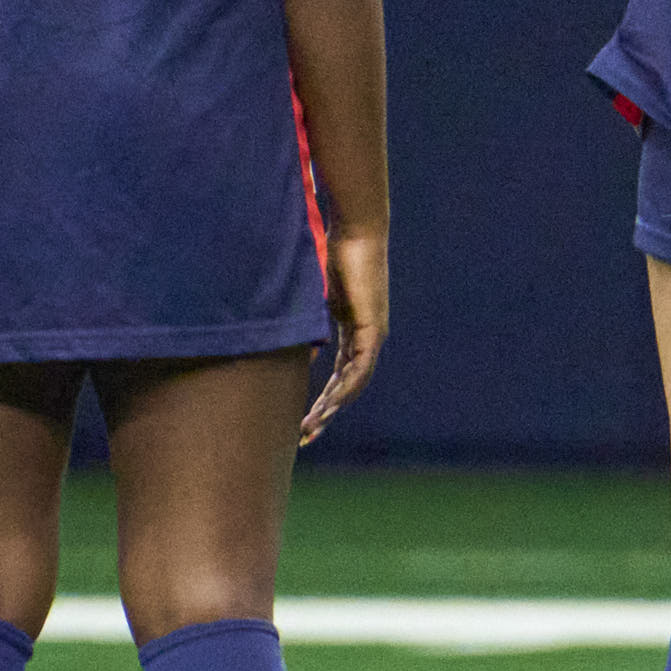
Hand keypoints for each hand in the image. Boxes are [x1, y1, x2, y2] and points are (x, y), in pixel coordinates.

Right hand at [299, 222, 390, 441]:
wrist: (356, 234)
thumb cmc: (333, 258)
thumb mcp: (314, 301)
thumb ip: (307, 329)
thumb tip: (299, 357)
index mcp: (352, 332)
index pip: (339, 376)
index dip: (323, 400)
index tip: (304, 421)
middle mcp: (366, 337)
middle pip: (348, 385)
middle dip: (326, 413)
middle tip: (306, 437)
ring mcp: (372, 333)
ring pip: (355, 381)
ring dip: (334, 406)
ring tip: (313, 427)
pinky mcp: (372, 327)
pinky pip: (361, 366)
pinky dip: (346, 386)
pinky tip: (331, 404)